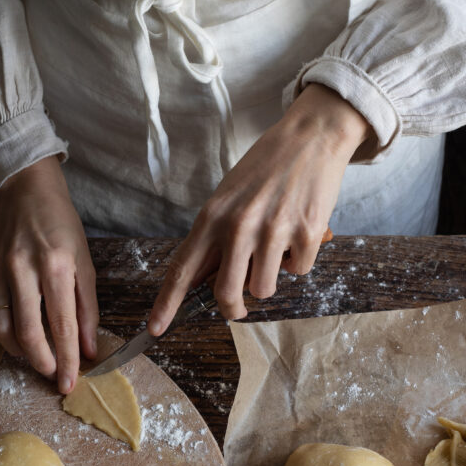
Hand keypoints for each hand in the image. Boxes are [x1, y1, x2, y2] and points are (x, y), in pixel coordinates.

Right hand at [0, 155, 97, 393]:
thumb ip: (87, 309)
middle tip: (53, 375)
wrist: (25, 191)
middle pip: (29, 333)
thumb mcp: (85, 263)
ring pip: (2, 329)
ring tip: (36, 356)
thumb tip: (88, 349)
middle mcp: (23, 269)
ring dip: (20, 352)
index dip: (67, 359)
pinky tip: (16, 338)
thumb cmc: (61, 226)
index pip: (63, 325)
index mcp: (57, 265)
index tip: (70, 382)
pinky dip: (1, 334)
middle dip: (42, 363)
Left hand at [148, 84, 371, 333]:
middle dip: (232, 308)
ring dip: (271, 278)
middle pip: (225, 294)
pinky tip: (300, 233)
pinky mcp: (306, 233)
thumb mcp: (229, 198)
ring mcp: (273, 231)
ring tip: (277, 249)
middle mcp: (238, 226)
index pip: (182, 269)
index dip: (167, 303)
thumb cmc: (266, 168)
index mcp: (212, 217)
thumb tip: (207, 282)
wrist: (310, 136)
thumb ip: (217, 237)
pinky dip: (300, 259)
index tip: (154, 329)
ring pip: (264, 289)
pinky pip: (300, 270)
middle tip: (238, 307)